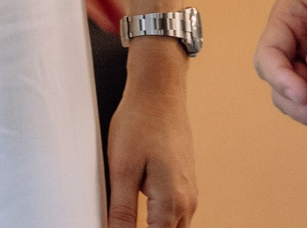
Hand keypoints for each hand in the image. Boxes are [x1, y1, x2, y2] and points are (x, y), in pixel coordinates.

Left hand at [104, 55, 196, 226]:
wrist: (159, 91)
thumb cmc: (140, 123)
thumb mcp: (123, 169)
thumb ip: (122, 211)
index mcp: (171, 203)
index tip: (118, 225)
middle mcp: (186, 203)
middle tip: (120, 219)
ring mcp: (189, 193)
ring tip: (126, 217)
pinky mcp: (184, 184)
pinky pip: (174, 215)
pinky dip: (159, 220)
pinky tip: (140, 213)